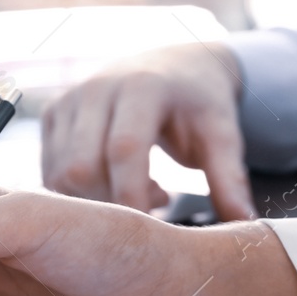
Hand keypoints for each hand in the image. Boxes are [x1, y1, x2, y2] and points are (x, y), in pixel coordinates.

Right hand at [42, 42, 255, 219]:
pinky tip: (112, 184)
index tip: (150, 230)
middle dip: (107, 206)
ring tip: (136, 193)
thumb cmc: (199, 104)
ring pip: (59, 173)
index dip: (132, 197)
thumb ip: (230, 179)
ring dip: (92, 201)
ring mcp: (69, 98)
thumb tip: (246, 225)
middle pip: (81, 168)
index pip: (123, 150)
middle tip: (146, 212)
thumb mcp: (222, 135)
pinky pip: (50, 169)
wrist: (174, 65)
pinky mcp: (53, 113)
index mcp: (142, 86)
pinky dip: (76, 191)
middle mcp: (97, 87)